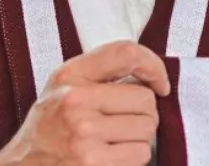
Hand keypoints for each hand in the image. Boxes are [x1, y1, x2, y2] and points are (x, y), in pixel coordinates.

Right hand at [0, 40, 169, 165]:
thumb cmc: (48, 129)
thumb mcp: (62, 88)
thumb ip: (98, 74)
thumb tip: (150, 74)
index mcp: (70, 75)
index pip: (125, 53)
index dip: (154, 66)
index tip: (160, 83)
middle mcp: (75, 100)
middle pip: (145, 99)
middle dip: (144, 115)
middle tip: (125, 124)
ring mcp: (84, 133)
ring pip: (147, 130)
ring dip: (139, 140)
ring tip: (114, 143)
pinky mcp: (93, 163)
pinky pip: (140, 155)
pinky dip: (133, 159)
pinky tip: (111, 158)